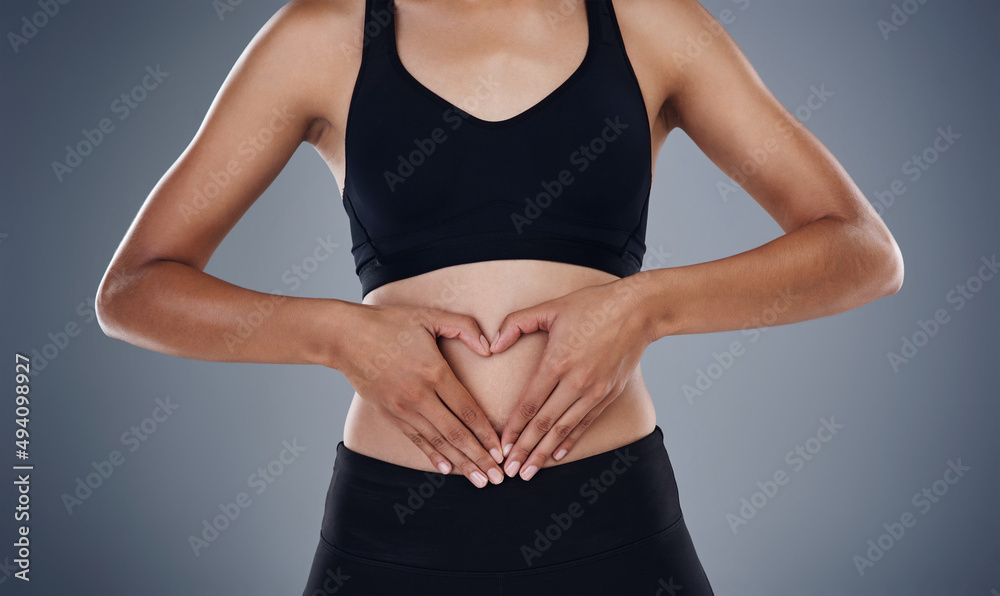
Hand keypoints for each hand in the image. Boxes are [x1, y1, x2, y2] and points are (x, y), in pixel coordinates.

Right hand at [332, 302, 504, 487]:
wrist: (345, 337)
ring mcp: (402, 408)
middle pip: (456, 433)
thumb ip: (463, 327)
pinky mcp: (389, 414)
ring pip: (438, 442)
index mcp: (434, 372)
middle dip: (480, 458)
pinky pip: (416, 440)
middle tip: (498, 477)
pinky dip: (433, 456)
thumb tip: (489, 346)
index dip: (487, 434)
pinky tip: (447, 469)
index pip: (468, 410)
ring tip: (480, 481)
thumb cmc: (388, 323)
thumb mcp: (429, 317)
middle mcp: (420, 396)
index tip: (501, 451)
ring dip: (461, 463)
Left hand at [489, 276, 652, 479]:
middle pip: (543, 424)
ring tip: (528, 472)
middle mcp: (575, 382)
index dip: (513, 428)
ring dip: (544, 453)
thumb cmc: (593, 305)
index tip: (501, 446)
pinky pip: (585, 424)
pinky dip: (570, 441)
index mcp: (557, 362)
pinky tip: (557, 455)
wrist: (639, 310)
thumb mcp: (550, 307)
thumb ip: (516, 323)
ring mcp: (594, 391)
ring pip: (563, 430)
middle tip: (508, 470)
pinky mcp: (609, 395)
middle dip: (524, 450)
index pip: (528, 404)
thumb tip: (492, 344)